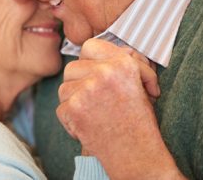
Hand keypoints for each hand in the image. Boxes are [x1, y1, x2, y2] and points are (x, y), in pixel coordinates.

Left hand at [57, 39, 184, 178]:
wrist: (136, 156)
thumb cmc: (140, 122)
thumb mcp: (141, 86)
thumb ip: (129, 64)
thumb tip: (123, 50)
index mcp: (122, 63)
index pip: (90, 46)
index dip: (90, 60)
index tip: (95, 72)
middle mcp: (104, 72)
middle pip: (73, 67)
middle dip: (80, 83)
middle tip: (95, 99)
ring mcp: (87, 89)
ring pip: (64, 87)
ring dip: (74, 100)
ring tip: (93, 113)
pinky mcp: (73, 108)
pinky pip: (61, 108)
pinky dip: (70, 120)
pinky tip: (87, 126)